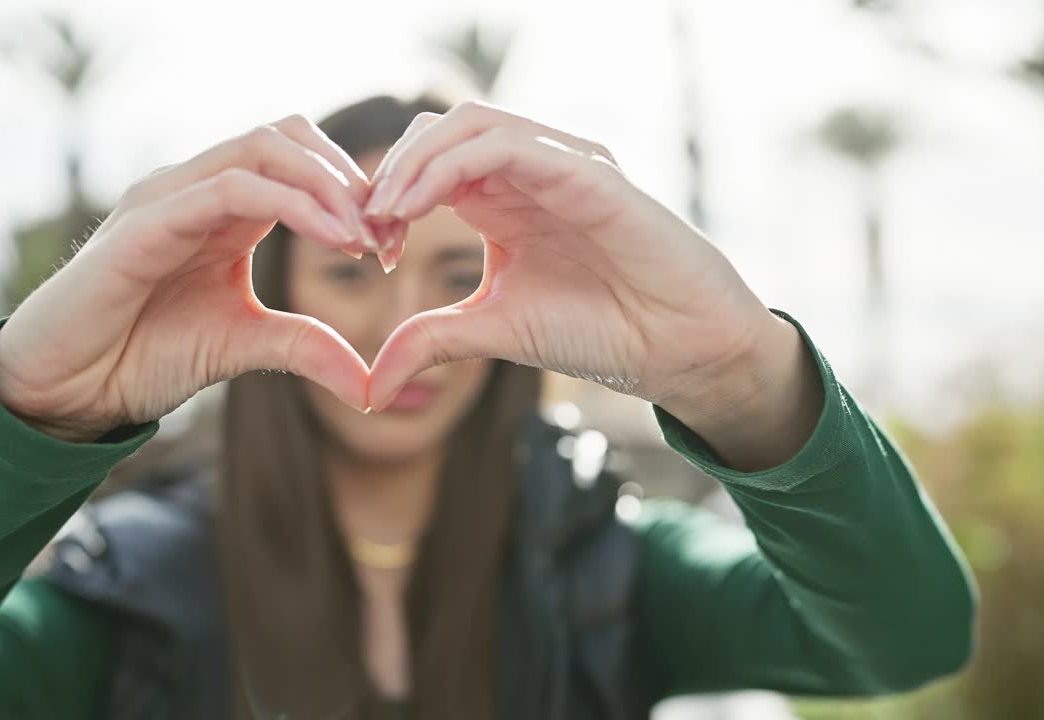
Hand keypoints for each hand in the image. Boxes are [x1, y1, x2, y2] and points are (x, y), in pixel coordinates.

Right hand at [0, 115, 378, 441]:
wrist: (67, 389)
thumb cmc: (142, 356)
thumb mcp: (243, 346)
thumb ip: (305, 346)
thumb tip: (371, 382)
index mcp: (222, 209)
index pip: (296, 158)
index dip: (351, 189)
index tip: (390, 241)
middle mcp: (196, 188)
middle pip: (285, 136)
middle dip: (346, 176)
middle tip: (385, 231)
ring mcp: (169, 197)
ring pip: (262, 149)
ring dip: (325, 185)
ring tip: (362, 236)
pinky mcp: (146, 222)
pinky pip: (230, 189)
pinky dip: (290, 204)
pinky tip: (329, 238)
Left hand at [362, 102, 822, 467]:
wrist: (678, 349)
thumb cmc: (600, 330)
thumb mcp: (493, 331)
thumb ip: (430, 340)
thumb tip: (365, 389)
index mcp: (501, 198)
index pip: (426, 163)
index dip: (384, 195)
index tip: (364, 249)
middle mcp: (528, 170)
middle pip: (437, 129)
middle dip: (389, 171)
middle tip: (365, 227)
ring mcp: (559, 163)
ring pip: (468, 122)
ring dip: (413, 163)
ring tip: (383, 215)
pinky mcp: (588, 172)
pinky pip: (509, 145)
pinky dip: (452, 167)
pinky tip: (419, 209)